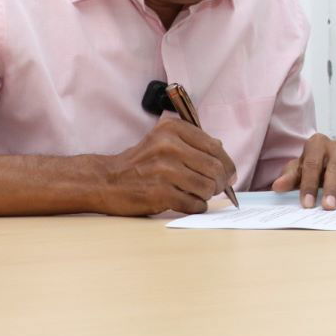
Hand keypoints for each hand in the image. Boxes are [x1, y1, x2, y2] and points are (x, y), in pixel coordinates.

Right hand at [98, 119, 236, 215]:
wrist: (106, 180)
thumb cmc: (140, 162)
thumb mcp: (163, 140)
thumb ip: (192, 142)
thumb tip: (222, 150)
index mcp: (173, 129)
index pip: (215, 148)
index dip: (227, 164)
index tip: (229, 174)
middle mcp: (169, 146)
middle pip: (215, 168)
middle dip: (221, 182)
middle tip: (217, 188)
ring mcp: (165, 170)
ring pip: (207, 187)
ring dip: (208, 195)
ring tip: (198, 194)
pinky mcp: (160, 193)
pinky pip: (194, 203)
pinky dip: (196, 206)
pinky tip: (188, 203)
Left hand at [271, 133, 335, 208]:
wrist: (326, 162)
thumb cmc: (312, 168)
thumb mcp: (297, 170)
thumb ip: (289, 177)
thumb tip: (278, 186)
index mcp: (317, 144)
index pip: (312, 164)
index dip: (309, 184)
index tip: (307, 203)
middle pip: (335, 167)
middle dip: (331, 188)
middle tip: (328, 206)